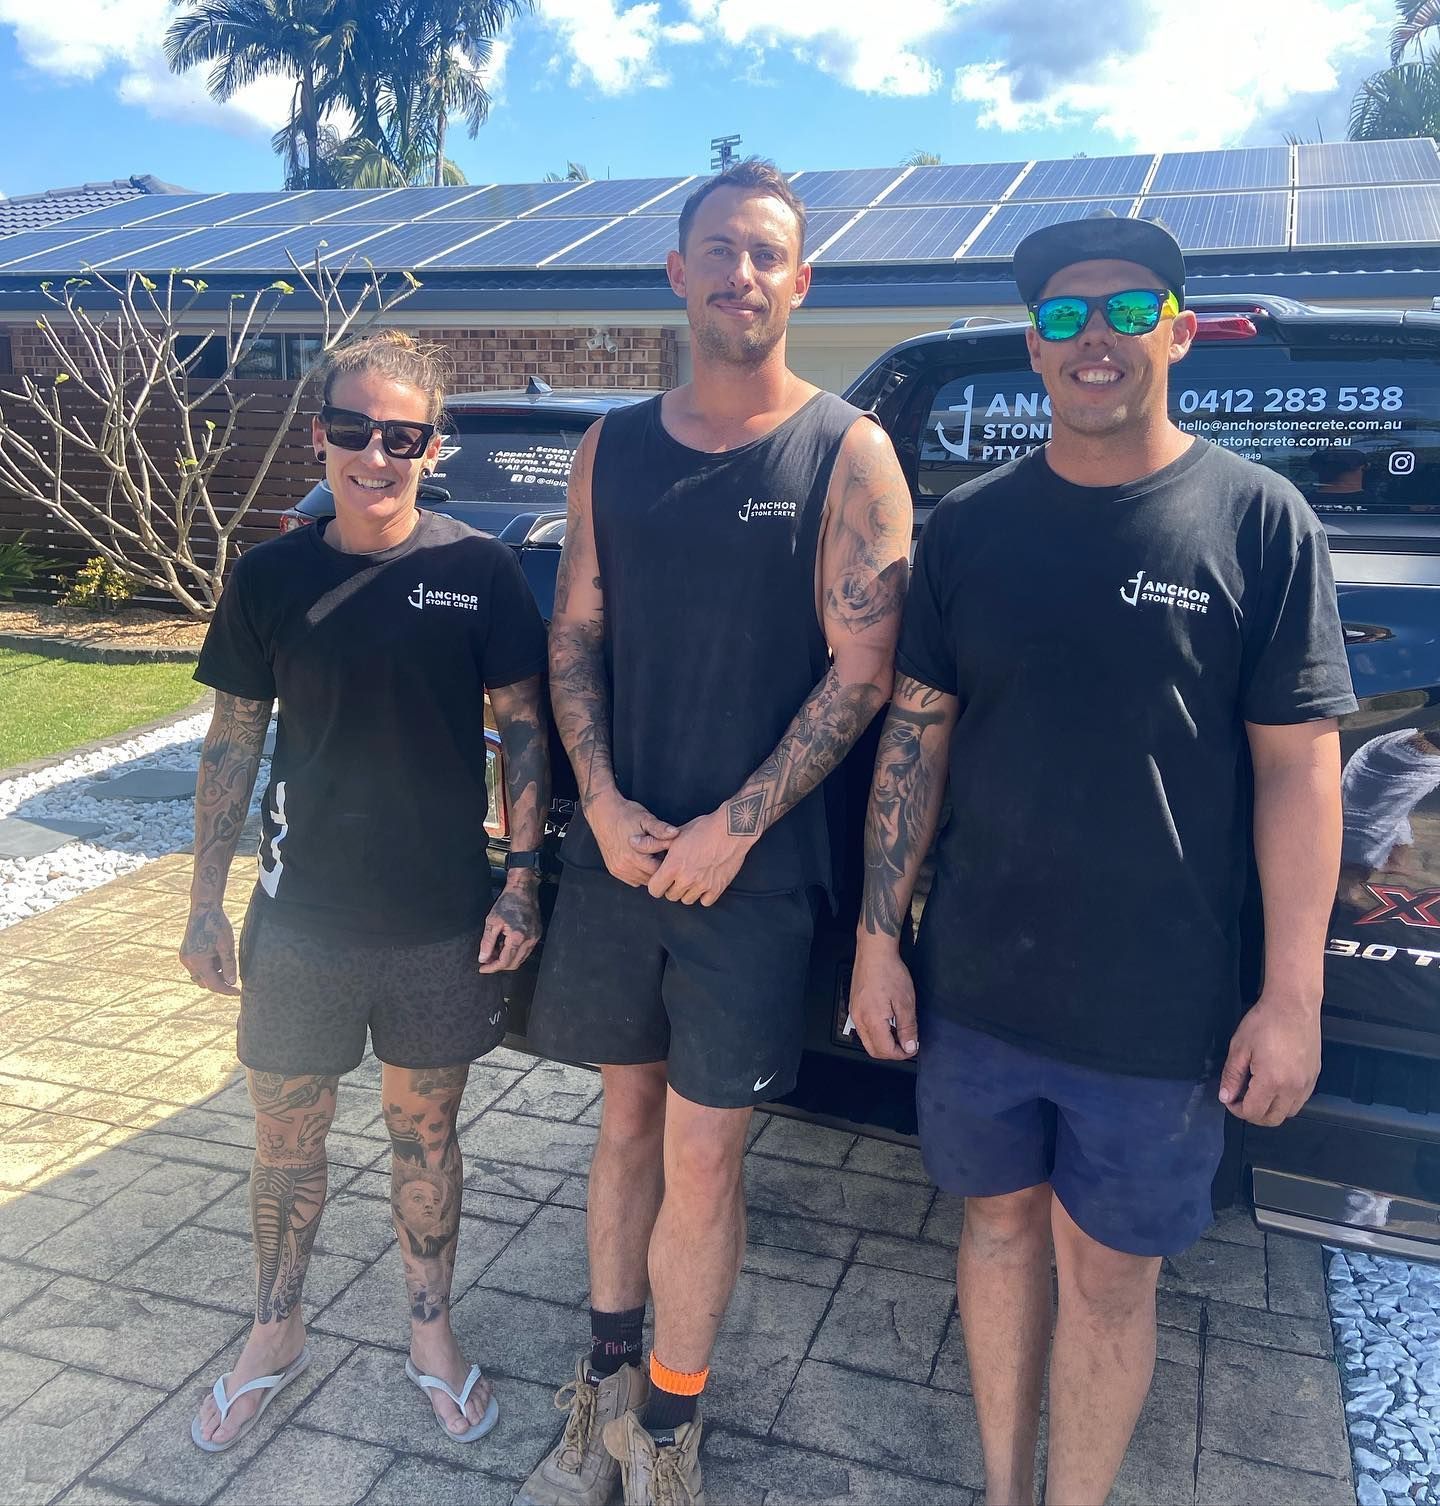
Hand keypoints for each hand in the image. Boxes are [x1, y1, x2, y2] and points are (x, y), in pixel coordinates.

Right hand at [180, 903, 238, 995]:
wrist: (204, 908)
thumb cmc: (217, 925)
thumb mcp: (227, 946)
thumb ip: (228, 965)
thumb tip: (231, 982)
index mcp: (198, 961)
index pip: (213, 984)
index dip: (227, 990)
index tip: (238, 992)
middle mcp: (188, 962)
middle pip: (205, 982)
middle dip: (219, 981)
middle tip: (233, 972)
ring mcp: (185, 957)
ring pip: (201, 975)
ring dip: (213, 973)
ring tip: (223, 956)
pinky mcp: (185, 953)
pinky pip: (197, 967)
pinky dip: (208, 965)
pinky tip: (216, 953)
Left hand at [478, 877, 541, 972]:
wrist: (523, 889)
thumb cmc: (507, 902)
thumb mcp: (492, 921)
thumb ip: (487, 942)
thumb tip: (483, 959)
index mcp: (518, 937)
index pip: (505, 962)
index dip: (492, 967)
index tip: (482, 968)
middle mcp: (529, 940)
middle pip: (514, 964)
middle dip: (499, 965)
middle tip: (487, 961)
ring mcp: (535, 938)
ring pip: (520, 959)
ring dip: (507, 959)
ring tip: (494, 951)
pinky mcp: (536, 934)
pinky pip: (525, 951)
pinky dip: (514, 952)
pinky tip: (504, 945)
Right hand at [587, 790, 677, 887]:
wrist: (603, 813)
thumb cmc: (626, 814)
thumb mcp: (646, 819)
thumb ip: (660, 829)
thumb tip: (676, 833)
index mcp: (634, 856)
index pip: (659, 871)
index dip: (667, 862)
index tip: (669, 852)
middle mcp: (625, 866)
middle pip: (651, 877)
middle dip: (659, 868)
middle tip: (661, 853)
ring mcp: (618, 869)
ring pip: (642, 880)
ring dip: (649, 872)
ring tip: (652, 855)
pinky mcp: (614, 870)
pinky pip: (633, 880)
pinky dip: (639, 873)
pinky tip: (642, 860)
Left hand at [647, 808, 752, 904]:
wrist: (731, 830)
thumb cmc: (702, 829)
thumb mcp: (675, 834)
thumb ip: (651, 843)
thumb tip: (631, 842)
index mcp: (673, 867)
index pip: (654, 890)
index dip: (656, 884)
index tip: (661, 877)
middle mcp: (686, 879)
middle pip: (670, 896)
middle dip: (671, 887)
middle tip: (677, 875)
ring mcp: (703, 885)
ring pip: (687, 900)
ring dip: (686, 892)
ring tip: (690, 878)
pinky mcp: (717, 888)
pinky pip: (705, 901)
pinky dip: (703, 895)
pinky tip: (703, 883)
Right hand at [848, 940, 918, 1059]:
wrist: (874, 953)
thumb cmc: (889, 972)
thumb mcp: (906, 1002)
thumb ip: (907, 1028)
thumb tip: (910, 1046)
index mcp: (872, 1020)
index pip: (885, 1051)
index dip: (902, 1054)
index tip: (913, 1048)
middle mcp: (859, 1019)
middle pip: (873, 1050)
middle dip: (891, 1052)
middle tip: (907, 1044)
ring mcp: (855, 1013)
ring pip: (867, 1040)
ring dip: (883, 1042)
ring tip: (899, 1031)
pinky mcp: (854, 1006)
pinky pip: (863, 1029)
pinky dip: (876, 1032)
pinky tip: (888, 1022)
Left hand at [1218, 992, 1320, 1126]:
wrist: (1294, 1005)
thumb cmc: (1265, 1022)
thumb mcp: (1239, 1047)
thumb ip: (1232, 1076)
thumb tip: (1226, 1096)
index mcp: (1272, 1081)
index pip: (1253, 1112)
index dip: (1236, 1110)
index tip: (1229, 1098)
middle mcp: (1293, 1088)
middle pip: (1273, 1119)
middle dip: (1253, 1114)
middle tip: (1241, 1099)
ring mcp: (1307, 1084)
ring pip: (1289, 1113)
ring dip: (1271, 1109)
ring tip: (1257, 1092)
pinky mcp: (1314, 1077)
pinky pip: (1300, 1101)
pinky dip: (1286, 1101)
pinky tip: (1274, 1086)